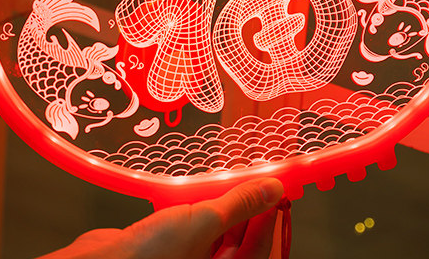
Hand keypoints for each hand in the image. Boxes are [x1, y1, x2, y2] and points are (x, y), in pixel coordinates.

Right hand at [38, 178, 283, 258]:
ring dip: (224, 207)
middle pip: (242, 240)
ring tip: (228, 180)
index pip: (262, 246)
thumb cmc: (150, 256)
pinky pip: (196, 228)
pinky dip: (200, 208)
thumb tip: (273, 188)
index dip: (272, 215)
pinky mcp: (172, 248)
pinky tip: (198, 190)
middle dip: (249, 210)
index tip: (279, 187)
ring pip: (219, 232)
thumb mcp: (204, 221)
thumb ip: (240, 204)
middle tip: (256, 178)